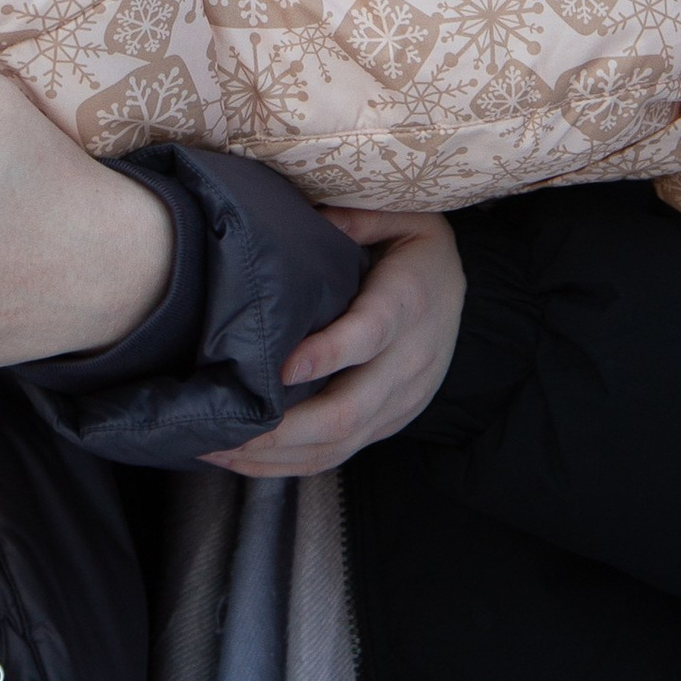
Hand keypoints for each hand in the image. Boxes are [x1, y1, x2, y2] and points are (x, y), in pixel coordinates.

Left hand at [200, 207, 463, 478]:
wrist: (465, 294)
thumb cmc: (417, 251)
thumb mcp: (400, 216)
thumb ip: (355, 219)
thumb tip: (305, 220)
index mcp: (407, 304)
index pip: (368, 336)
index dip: (326, 355)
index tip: (279, 367)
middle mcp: (407, 362)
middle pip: (346, 412)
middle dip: (280, 428)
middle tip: (222, 428)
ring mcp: (400, 402)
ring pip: (338, 445)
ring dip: (273, 455)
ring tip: (215, 449)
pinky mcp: (389, 424)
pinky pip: (338, 455)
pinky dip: (288, 464)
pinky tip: (243, 460)